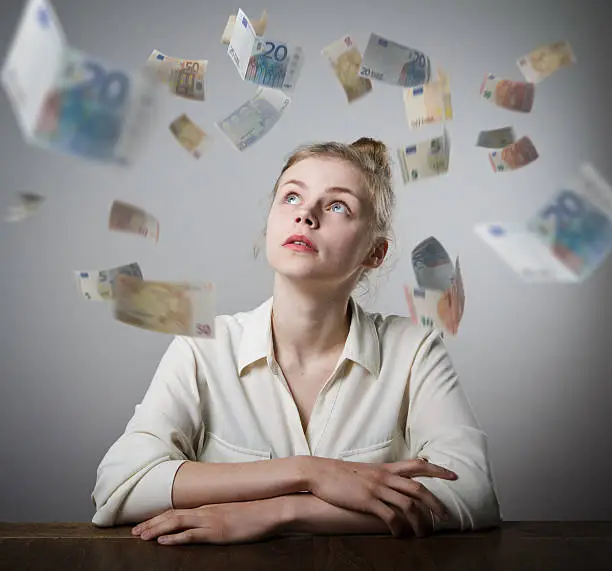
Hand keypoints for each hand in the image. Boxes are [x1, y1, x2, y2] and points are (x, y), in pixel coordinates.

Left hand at [131, 497, 283, 544]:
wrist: (270, 509)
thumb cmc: (254, 513)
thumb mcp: (232, 514)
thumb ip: (218, 517)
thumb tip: (210, 524)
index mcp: (208, 507)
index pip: (178, 511)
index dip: (159, 518)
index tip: (145, 524)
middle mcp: (205, 511)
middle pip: (172, 515)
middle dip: (151, 524)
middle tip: (134, 532)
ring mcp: (210, 520)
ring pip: (176, 522)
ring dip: (156, 529)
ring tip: (141, 536)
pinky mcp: (217, 531)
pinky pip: (191, 534)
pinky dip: (175, 537)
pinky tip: (163, 541)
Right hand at [305, 456, 456, 537]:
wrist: (319, 472)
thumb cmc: (340, 473)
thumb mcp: (364, 471)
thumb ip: (380, 476)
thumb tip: (392, 484)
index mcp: (385, 468)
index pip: (417, 464)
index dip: (438, 470)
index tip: (454, 476)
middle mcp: (384, 476)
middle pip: (419, 489)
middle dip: (436, 504)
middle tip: (446, 517)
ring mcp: (376, 488)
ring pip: (408, 505)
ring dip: (419, 522)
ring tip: (422, 534)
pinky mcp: (367, 501)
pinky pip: (390, 516)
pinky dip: (399, 528)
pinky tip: (399, 535)